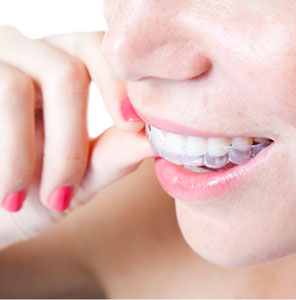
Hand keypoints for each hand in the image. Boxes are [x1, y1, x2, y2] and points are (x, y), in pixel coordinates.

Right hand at [0, 26, 154, 248]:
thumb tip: (157, 139)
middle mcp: (29, 55)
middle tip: (62, 192)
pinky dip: (2, 153)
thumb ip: (115, 153)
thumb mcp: (79, 175)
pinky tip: (2, 189)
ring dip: (25, 155)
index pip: (100, 51)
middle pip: (66, 72)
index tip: (131, 125)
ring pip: (17, 87)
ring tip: (18, 200)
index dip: (118, 84)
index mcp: (63, 66)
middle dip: (68, 140)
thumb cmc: (32, 190)